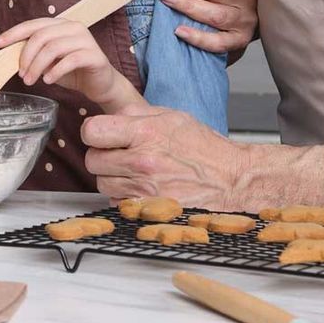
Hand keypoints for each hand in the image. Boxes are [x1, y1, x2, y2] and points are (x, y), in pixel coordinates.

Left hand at [0, 17, 141, 112]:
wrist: (101, 85)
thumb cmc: (73, 71)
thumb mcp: (49, 61)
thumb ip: (34, 54)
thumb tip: (9, 55)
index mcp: (60, 24)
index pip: (33, 25)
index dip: (13, 33)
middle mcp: (73, 27)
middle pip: (41, 36)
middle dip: (26, 56)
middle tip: (21, 75)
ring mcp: (85, 40)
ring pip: (53, 48)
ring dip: (37, 66)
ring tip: (31, 80)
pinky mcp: (94, 55)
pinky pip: (70, 60)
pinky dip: (55, 71)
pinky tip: (48, 80)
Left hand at [83, 107, 246, 204]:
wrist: (231, 180)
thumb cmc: (204, 149)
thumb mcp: (172, 116)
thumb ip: (136, 113)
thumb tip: (110, 114)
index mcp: (146, 132)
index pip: (92, 131)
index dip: (93, 132)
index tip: (101, 134)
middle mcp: (142, 162)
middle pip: (92, 160)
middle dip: (102, 156)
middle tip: (119, 154)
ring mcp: (144, 189)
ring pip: (102, 183)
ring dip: (112, 177)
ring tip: (134, 171)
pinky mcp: (148, 209)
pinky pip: (117, 202)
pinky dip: (124, 196)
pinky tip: (141, 187)